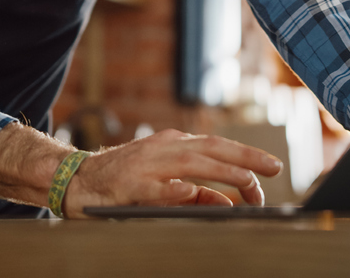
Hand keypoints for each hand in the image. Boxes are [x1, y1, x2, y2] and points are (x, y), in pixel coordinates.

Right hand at [63, 129, 282, 217]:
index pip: (217, 146)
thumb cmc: (124, 183)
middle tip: (274, 167)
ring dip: (220, 170)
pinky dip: (171, 188)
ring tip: (246, 180)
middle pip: (210, 147)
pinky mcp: (126, 185)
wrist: (76, 180)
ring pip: (188, 162)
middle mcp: (162, 148)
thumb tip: (228, 204)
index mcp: (173, 145)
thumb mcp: (165, 183)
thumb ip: (197, 194)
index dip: (246, 156)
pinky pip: (153, 187)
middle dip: (244, 157)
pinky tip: (189, 191)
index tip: (271, 169)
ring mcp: (145, 165)